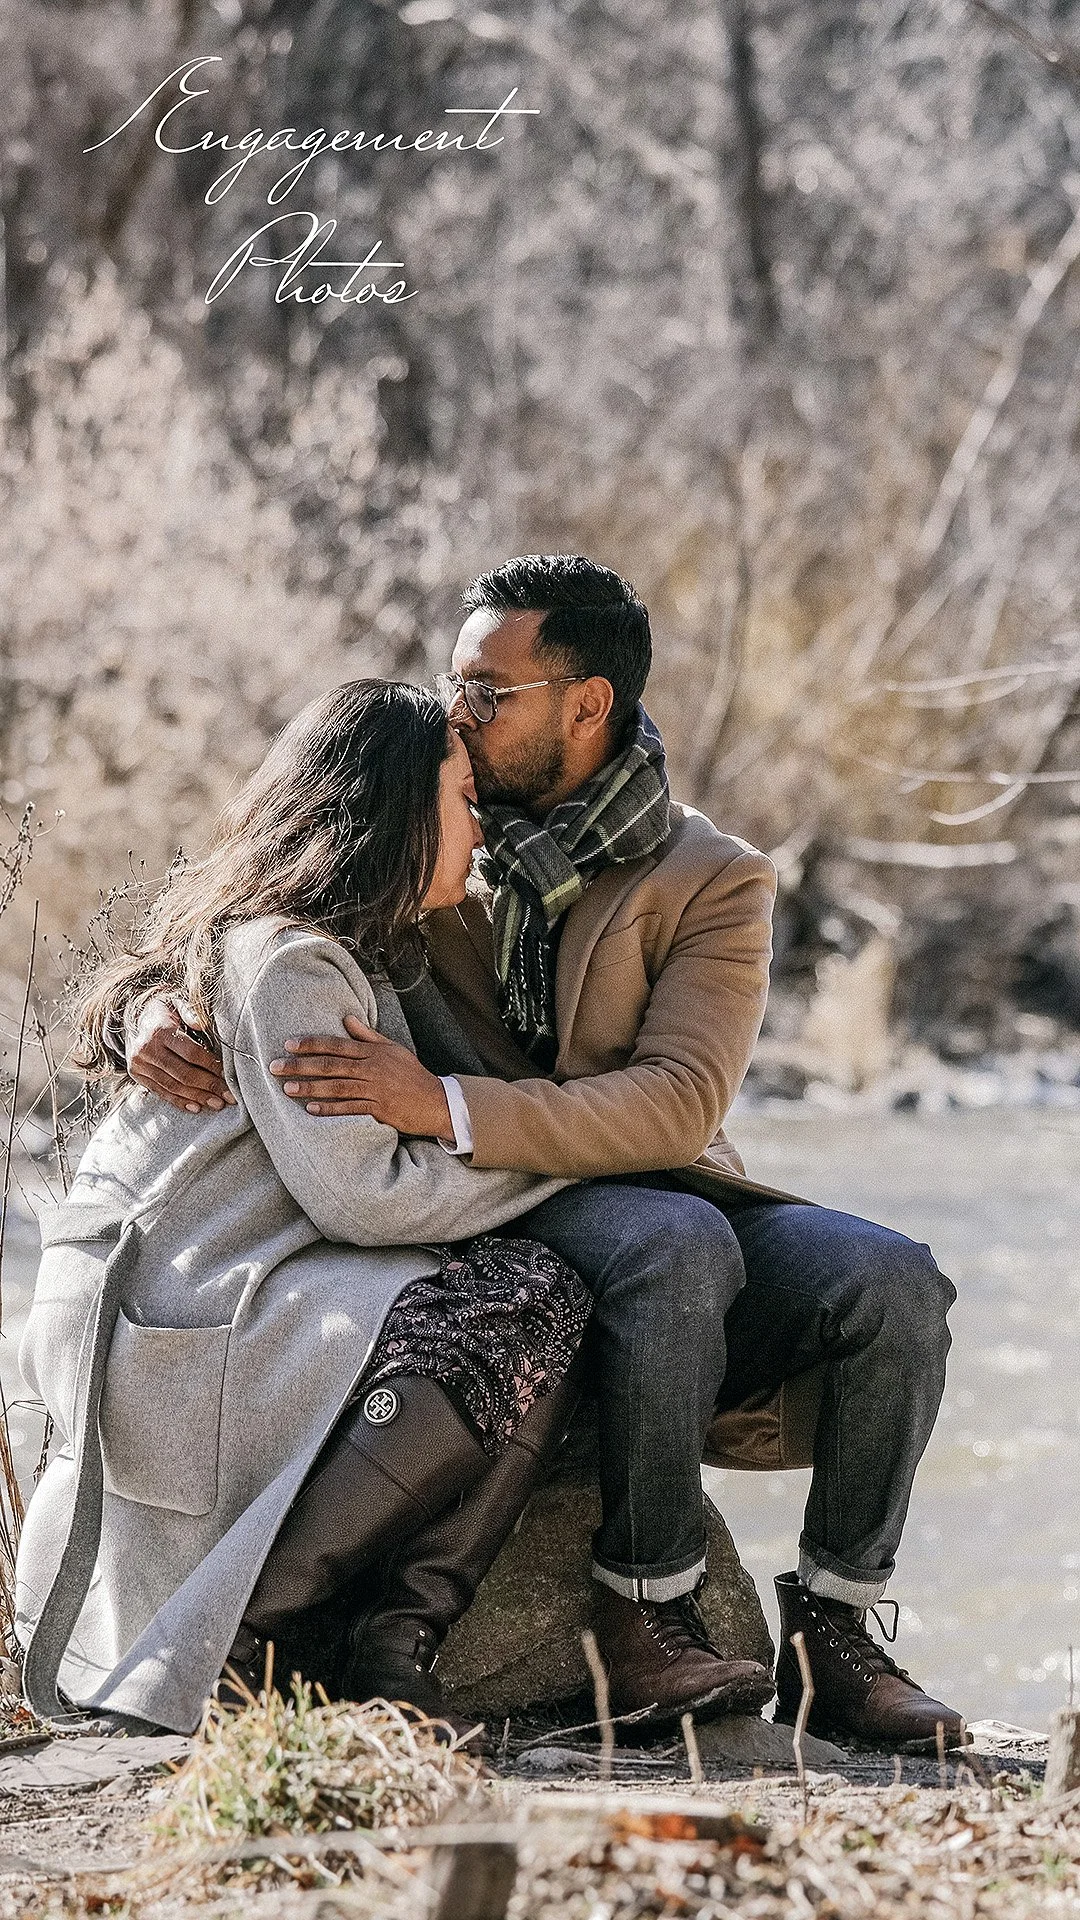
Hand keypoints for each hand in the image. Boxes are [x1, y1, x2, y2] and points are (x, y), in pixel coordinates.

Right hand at [126, 999, 233, 1113]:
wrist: (136, 1018)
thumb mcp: (177, 1002)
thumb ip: (190, 1011)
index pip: (190, 1052)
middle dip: (208, 1086)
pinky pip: (160, 1092)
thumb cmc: (166, 1011)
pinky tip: (196, 1107)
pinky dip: (179, 1101)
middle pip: (182, 1073)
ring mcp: (140, 1064)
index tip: (229, 1075)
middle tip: (229, 1097)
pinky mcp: (137, 1075)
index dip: (211, 1065)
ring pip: (172, 1086)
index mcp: (159, 1030)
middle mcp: (146, 1049)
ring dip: (197, 1097)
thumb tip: (201, 1024)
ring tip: (217, 1104)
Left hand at [271, 1017, 453, 1137]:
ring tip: (286, 1088)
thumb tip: (347, 1018)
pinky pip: (349, 1109)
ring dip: (309, 1088)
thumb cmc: (412, 1074)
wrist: (437, 1101)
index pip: (336, 1045)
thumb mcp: (393, 1049)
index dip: (311, 1044)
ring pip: (336, 1087)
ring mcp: (375, 1090)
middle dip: (300, 1065)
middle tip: (275, 1066)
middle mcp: (371, 1068)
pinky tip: (311, 1109)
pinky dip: (330, 1109)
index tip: (289, 1044)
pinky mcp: (379, 1110)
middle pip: (330, 1065)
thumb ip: (368, 1035)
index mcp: (373, 1052)